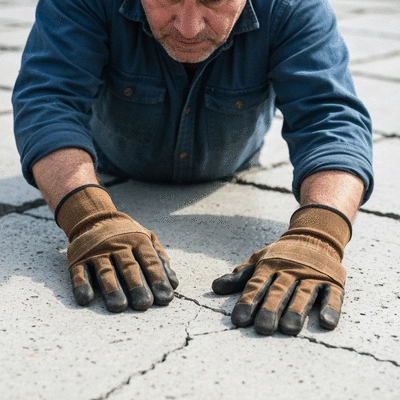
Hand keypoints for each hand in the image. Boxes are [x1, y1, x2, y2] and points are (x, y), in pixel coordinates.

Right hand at [56, 185, 178, 311]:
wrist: (96, 218)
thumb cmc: (128, 235)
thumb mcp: (147, 238)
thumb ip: (159, 258)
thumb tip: (173, 283)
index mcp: (138, 240)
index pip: (150, 261)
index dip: (158, 279)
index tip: (165, 297)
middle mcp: (118, 244)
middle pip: (129, 267)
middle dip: (137, 286)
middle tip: (144, 305)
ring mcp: (98, 251)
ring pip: (106, 271)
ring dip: (112, 288)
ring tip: (118, 306)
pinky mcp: (79, 258)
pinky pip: (80, 272)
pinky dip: (82, 284)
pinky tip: (87, 298)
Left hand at [212, 205, 350, 334]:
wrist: (313, 235)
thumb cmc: (281, 255)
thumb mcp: (259, 260)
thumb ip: (240, 277)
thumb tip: (215, 287)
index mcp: (270, 266)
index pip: (256, 285)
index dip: (247, 302)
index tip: (239, 320)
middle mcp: (290, 270)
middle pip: (278, 291)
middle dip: (270, 309)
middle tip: (263, 328)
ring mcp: (311, 275)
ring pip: (303, 294)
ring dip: (297, 311)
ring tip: (290, 328)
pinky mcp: (331, 280)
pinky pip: (332, 295)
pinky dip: (330, 307)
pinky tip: (327, 322)